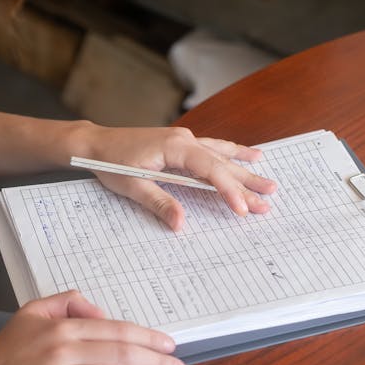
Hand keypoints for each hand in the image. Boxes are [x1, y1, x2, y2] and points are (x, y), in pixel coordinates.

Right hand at [0, 291, 185, 364]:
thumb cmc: (7, 347)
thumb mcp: (35, 310)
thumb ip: (69, 303)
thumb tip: (101, 312)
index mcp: (63, 324)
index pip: (115, 329)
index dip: (147, 338)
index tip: (169, 346)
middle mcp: (61, 346)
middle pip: (118, 353)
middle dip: (154, 363)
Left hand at [77, 124, 276, 229]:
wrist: (96, 144)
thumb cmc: (110, 163)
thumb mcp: (133, 187)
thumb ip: (160, 203)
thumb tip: (181, 224)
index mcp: (175, 147)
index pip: (210, 170)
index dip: (228, 190)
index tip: (242, 209)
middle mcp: (185, 140)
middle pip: (222, 163)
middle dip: (246, 183)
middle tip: (268, 199)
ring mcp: (184, 140)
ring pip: (221, 156)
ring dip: (245, 169)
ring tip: (268, 178)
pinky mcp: (181, 144)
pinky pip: (213, 148)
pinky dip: (232, 153)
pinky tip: (249, 155)